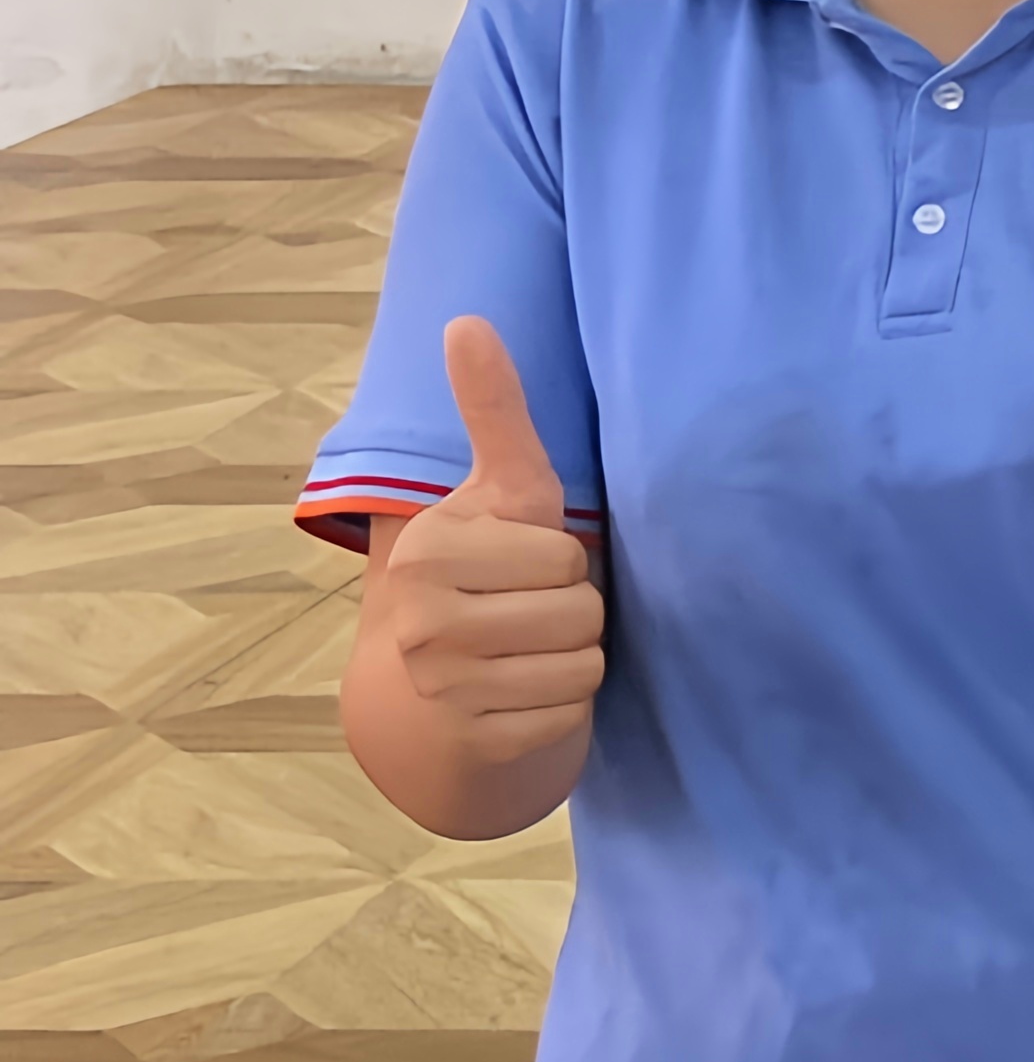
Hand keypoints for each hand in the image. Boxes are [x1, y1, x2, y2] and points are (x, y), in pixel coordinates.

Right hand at [359, 320, 606, 779]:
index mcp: (429, 557)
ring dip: (574, 655)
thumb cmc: (489, 568)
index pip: (561, 557)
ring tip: (530, 646)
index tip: (517, 563)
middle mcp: (422, 627)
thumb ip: (492, 409)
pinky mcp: (476, 741)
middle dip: (572, 607)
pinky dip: (564, 702)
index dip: (558, 559)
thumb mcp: (502, 488)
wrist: (438, 684)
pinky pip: (571, 713)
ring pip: (582, 662)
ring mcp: (443, 692)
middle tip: (529, 608)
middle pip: (578, 611)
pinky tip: (525, 691)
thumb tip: (466, 320)